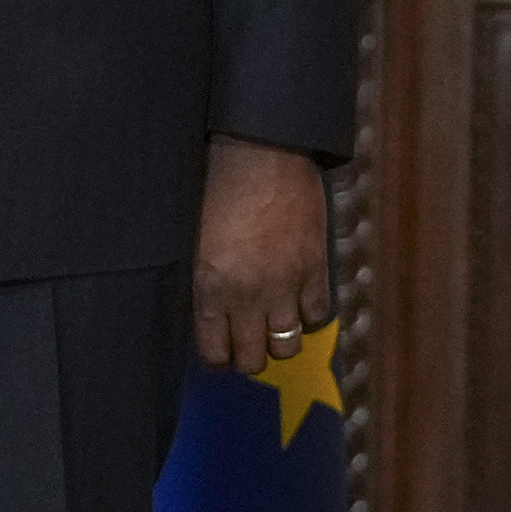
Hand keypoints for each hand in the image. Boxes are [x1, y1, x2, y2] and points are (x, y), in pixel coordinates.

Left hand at [188, 136, 327, 376]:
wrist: (261, 152)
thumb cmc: (216, 186)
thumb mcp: (193, 238)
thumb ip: (202, 279)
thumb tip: (208, 309)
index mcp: (209, 288)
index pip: (213, 350)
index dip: (216, 358)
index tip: (218, 353)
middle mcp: (248, 296)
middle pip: (252, 359)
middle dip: (246, 359)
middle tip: (245, 347)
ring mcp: (285, 285)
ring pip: (287, 346)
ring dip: (279, 343)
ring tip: (273, 331)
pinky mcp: (315, 269)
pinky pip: (317, 314)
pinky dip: (308, 315)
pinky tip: (298, 304)